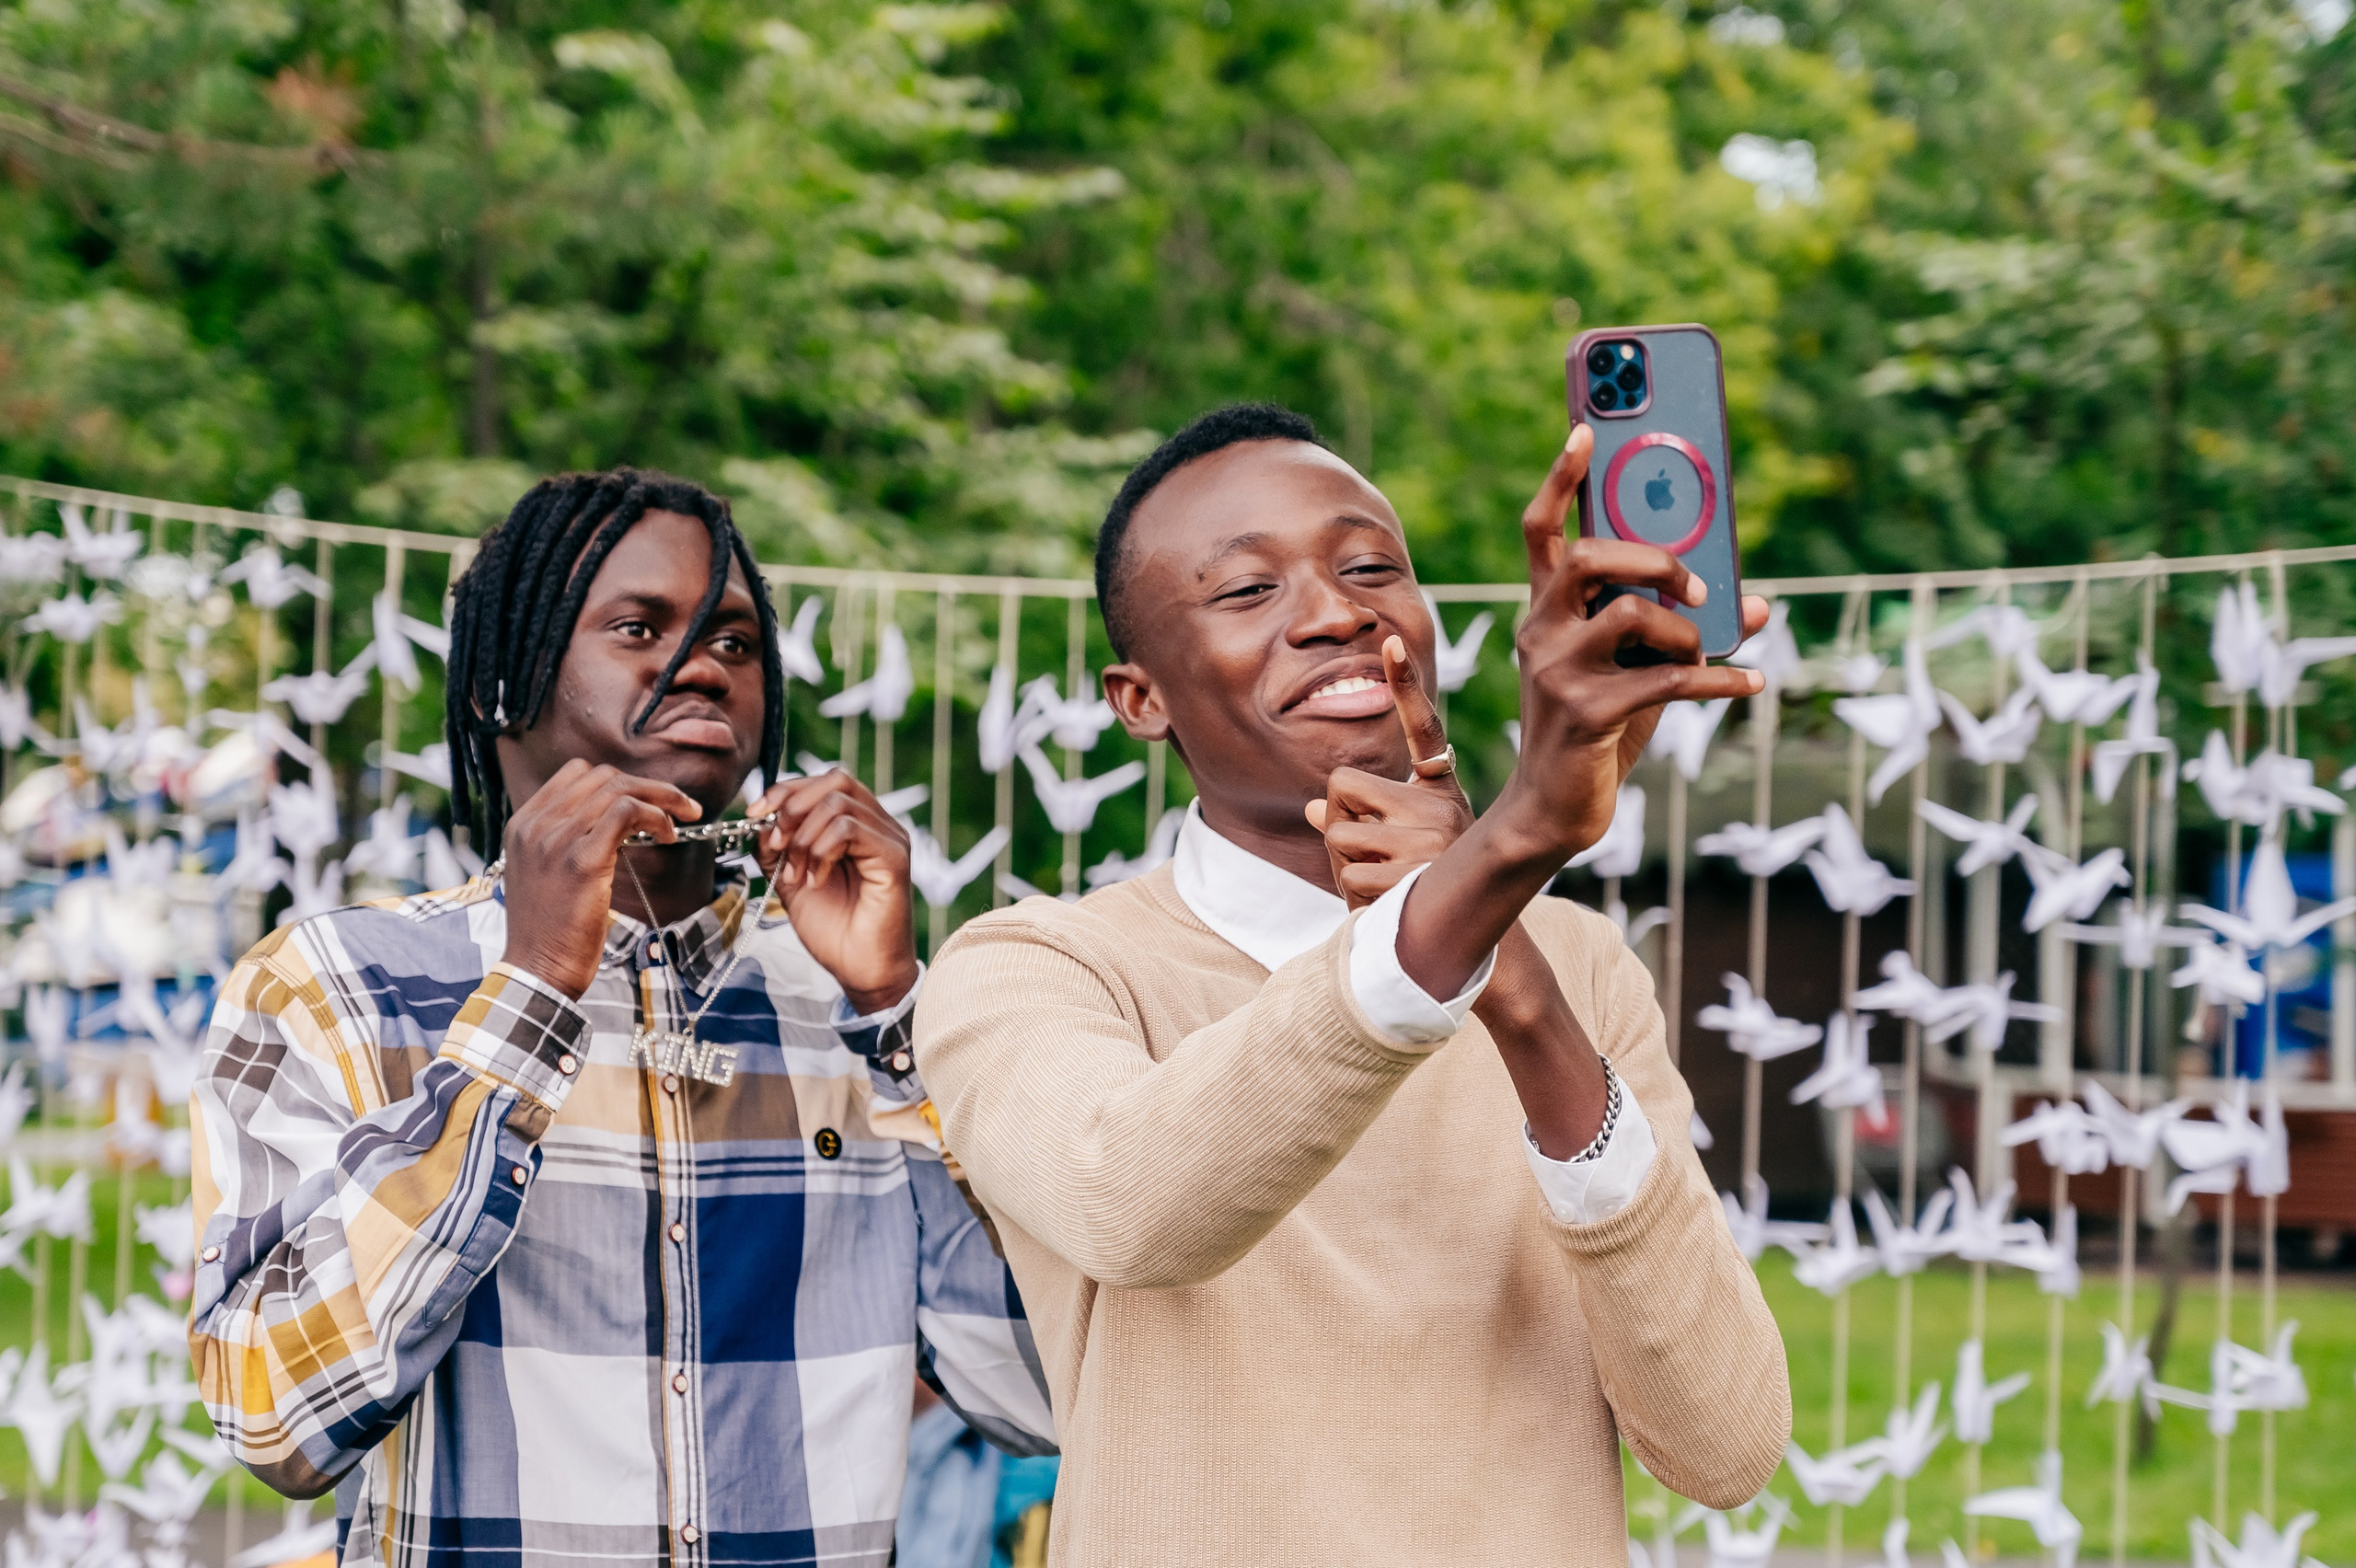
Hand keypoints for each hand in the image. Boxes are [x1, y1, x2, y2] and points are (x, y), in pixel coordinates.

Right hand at [500, 759, 698, 997]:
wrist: (537, 970)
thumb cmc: (551, 929)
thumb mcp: (546, 872)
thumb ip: (568, 839)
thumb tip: (618, 819)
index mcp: (523, 824)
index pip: (576, 773)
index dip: (619, 782)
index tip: (646, 801)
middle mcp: (535, 825)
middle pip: (602, 776)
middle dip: (648, 786)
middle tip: (680, 807)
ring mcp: (555, 839)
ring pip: (619, 789)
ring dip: (660, 799)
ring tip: (679, 823)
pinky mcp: (582, 860)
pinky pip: (626, 812)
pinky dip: (655, 816)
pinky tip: (666, 837)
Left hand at [750, 772, 919, 1014]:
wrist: (861, 972)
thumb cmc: (834, 930)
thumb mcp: (791, 879)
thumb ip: (777, 847)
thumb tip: (758, 819)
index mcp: (858, 825)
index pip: (824, 782)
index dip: (786, 790)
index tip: (755, 814)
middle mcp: (879, 825)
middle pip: (836, 779)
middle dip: (793, 804)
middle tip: (776, 842)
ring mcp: (890, 838)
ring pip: (839, 803)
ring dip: (804, 838)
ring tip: (796, 874)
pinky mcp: (894, 857)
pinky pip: (850, 830)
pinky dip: (821, 851)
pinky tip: (816, 880)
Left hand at [1305, 634, 1471, 907]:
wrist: (1480, 949)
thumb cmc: (1434, 889)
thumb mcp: (1409, 843)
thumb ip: (1364, 819)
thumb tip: (1315, 808)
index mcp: (1439, 789)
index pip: (1422, 728)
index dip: (1405, 683)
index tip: (1390, 639)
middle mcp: (1439, 806)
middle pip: (1342, 787)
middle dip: (1339, 822)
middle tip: (1370, 854)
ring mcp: (1429, 840)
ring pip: (1338, 835)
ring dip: (1344, 865)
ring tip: (1383, 882)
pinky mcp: (1413, 877)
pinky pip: (1348, 876)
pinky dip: (1354, 896)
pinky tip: (1386, 905)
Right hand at [1496, 423, 1768, 863]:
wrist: (1553, 808)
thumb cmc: (1597, 726)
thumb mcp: (1633, 666)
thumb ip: (1679, 627)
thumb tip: (1758, 602)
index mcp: (1547, 610)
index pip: (1541, 529)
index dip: (1562, 478)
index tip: (1585, 428)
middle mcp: (1543, 631)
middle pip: (1589, 559)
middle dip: (1655, 559)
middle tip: (1695, 585)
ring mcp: (1559, 672)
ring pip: (1630, 614)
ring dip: (1687, 628)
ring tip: (1707, 648)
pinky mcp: (1586, 714)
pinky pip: (1667, 680)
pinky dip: (1721, 680)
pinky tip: (1753, 683)